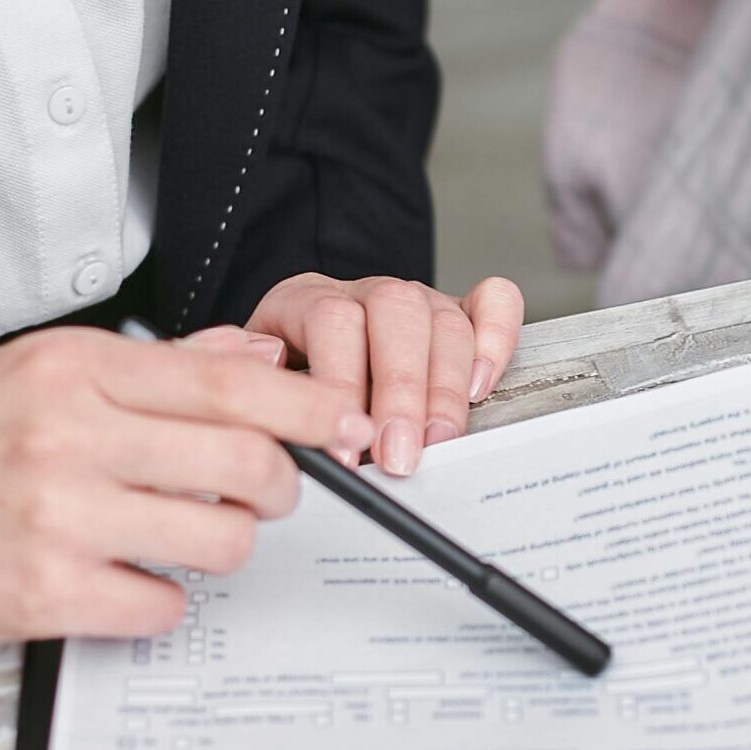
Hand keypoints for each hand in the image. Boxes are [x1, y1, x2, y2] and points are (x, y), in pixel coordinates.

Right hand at [0, 328, 374, 650]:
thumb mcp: (33, 374)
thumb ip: (152, 367)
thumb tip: (256, 358)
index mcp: (72, 368)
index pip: (228, 382)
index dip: (307, 407)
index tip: (342, 425)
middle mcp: (69, 433)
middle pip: (246, 462)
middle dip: (279, 488)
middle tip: (262, 496)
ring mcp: (58, 516)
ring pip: (220, 539)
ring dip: (221, 547)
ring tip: (179, 538)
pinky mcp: (45, 592)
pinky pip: (162, 605)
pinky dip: (158, 601)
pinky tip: (121, 582)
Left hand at [244, 274, 523, 476]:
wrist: (301, 357)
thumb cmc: (282, 384)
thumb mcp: (254, 386)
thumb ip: (260, 391)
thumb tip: (286, 410)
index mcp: (306, 300)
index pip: (331, 322)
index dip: (341, 387)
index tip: (344, 450)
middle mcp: (366, 293)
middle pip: (395, 314)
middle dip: (401, 393)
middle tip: (397, 456)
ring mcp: (418, 300)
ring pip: (444, 320)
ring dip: (445, 389)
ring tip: (436, 443)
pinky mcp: (460, 313)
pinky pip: (494, 302)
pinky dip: (496, 340)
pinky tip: (481, 386)